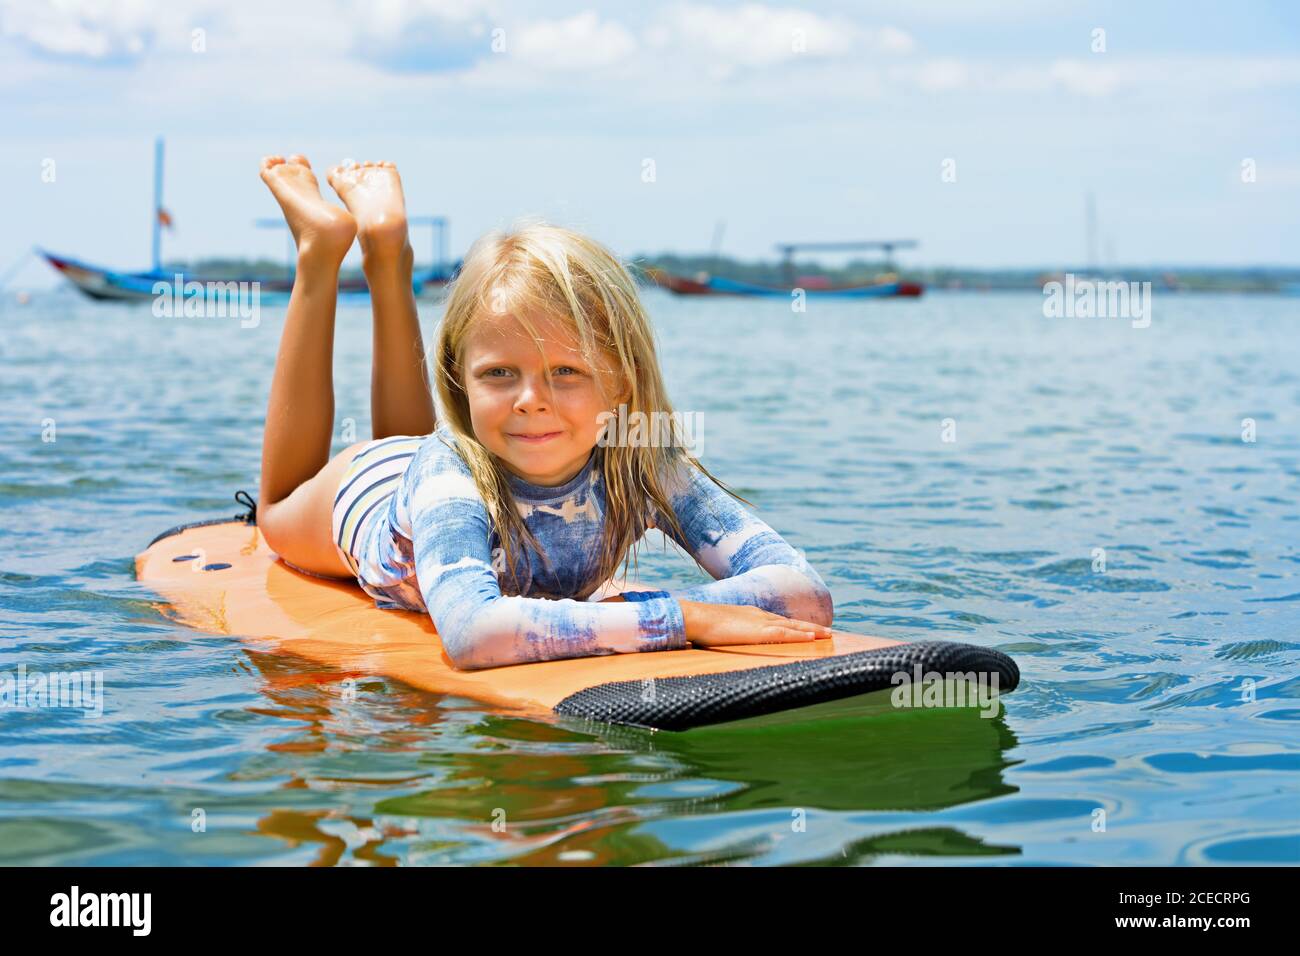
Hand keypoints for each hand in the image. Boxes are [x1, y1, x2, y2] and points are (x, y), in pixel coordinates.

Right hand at [678, 600, 832, 647]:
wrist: (695, 617)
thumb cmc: (700, 625)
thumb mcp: (718, 631)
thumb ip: (726, 635)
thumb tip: (723, 642)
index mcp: (750, 615)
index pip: (777, 621)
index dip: (793, 626)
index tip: (806, 629)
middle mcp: (759, 615)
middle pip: (789, 622)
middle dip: (809, 627)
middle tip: (827, 631)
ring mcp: (760, 622)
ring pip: (792, 626)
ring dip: (811, 630)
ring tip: (828, 634)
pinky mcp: (758, 631)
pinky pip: (785, 633)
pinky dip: (800, 635)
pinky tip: (813, 637)